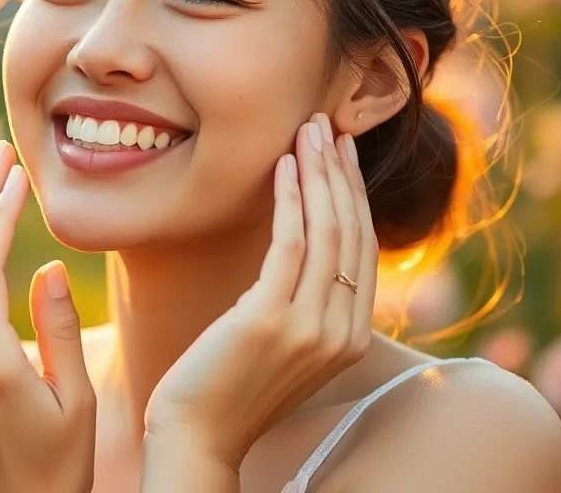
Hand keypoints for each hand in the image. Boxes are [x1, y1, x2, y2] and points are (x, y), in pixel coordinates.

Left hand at [145, 113, 378, 471]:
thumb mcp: (284, 344)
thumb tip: (306, 252)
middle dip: (341, 171)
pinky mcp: (271, 319)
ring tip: (308, 130)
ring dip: (319, 172)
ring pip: (328, 230)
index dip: (354, 193)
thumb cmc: (227, 386)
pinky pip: (290, 244)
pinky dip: (290, 199)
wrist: (196, 437)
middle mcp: (342, 331)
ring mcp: (311, 327)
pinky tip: (281, 166)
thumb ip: (306, 304)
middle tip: (327, 124)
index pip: (364, 248)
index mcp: (351, 337)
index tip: (341, 151)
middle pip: (353, 231)